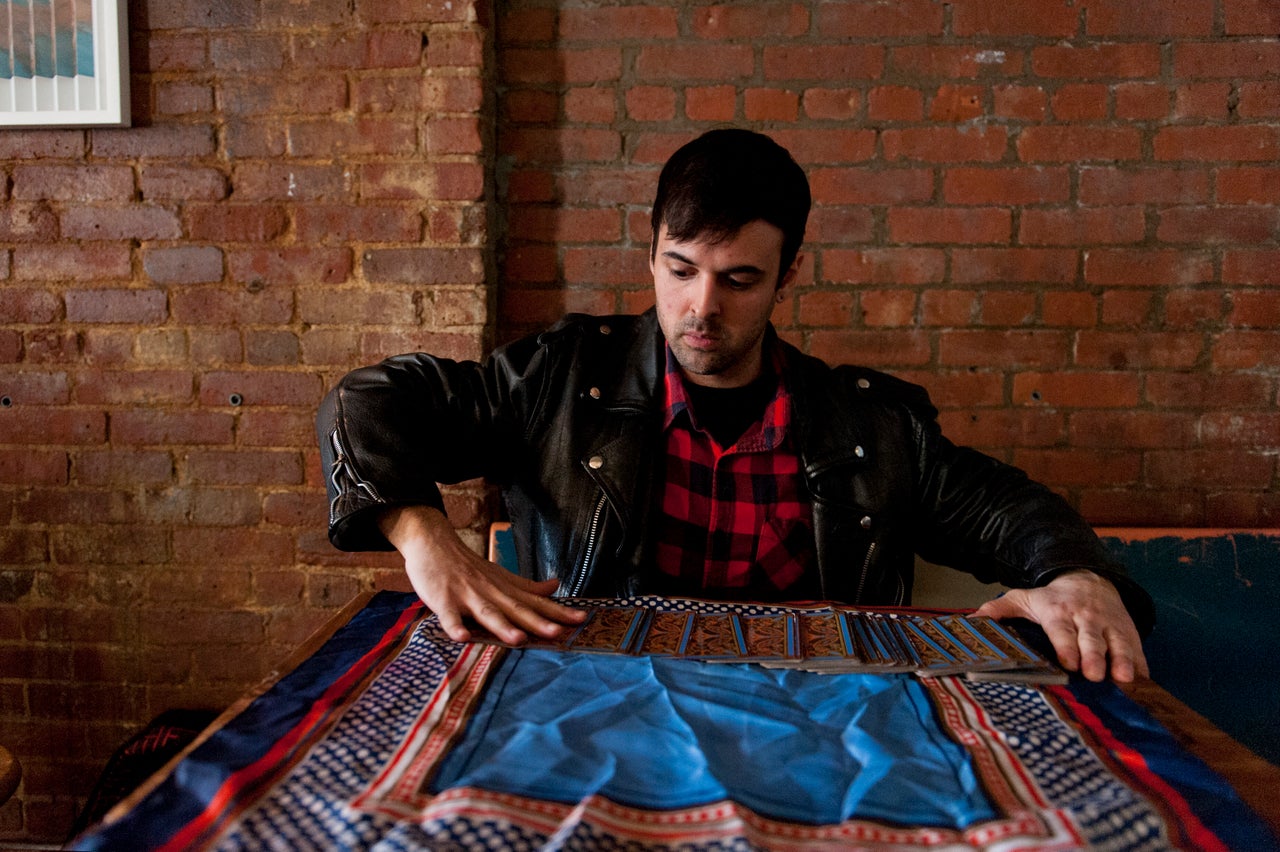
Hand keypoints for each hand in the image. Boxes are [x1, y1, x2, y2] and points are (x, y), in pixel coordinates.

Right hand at [378, 505, 586, 644]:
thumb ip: (528, 586)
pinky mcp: (443, 600)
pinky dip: (455, 626)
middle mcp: (491, 593)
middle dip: (537, 622)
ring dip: (502, 626)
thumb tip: (556, 585)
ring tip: (518, 639)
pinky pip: (449, 617)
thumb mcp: (502, 575)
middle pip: (516, 609)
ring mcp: (467, 596)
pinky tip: (462, 638)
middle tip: (558, 634)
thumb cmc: (469, 566)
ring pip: (487, 613)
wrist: (434, 543)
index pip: (536, 602)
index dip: (559, 611)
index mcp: (506, 589)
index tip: (583, 619)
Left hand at [974, 570, 1148, 682]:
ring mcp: (1110, 625)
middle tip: (1095, 674)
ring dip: (1123, 660)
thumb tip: (972, 621)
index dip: (1066, 645)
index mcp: (1059, 612)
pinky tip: (1143, 682)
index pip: (1062, 630)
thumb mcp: (1024, 598)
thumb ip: (1000, 610)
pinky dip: (1141, 665)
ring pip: (1118, 643)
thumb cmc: (1053, 598)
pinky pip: (1137, 649)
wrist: (1090, 579)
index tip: (1068, 661)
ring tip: (1125, 678)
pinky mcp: (1128, 632)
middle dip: (1094, 656)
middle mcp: (1086, 618)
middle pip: (1092, 639)